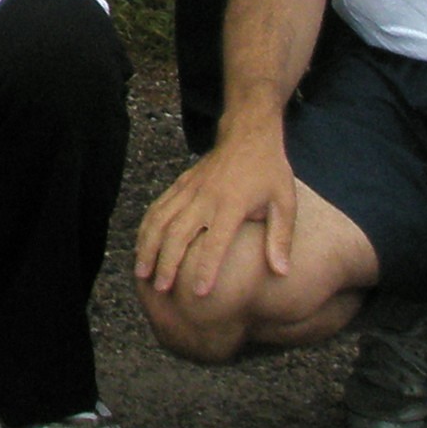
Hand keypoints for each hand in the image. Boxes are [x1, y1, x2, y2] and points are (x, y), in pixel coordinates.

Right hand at [134, 126, 296, 300]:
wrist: (248, 134)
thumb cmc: (269, 171)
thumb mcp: (285, 202)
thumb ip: (281, 238)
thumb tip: (282, 272)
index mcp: (232, 204)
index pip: (215, 242)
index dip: (206, 268)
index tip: (199, 293)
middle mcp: (205, 197)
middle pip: (178, 234)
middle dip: (167, 263)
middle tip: (160, 289)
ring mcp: (189, 189)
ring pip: (160, 221)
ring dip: (148, 248)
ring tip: (141, 273)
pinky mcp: (180, 184)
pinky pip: (157, 207)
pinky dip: (146, 228)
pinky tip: (141, 246)